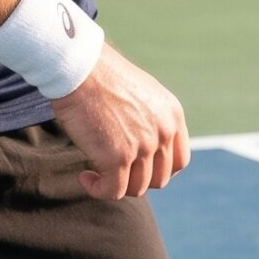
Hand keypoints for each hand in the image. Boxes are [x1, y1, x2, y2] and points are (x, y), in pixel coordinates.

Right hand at [49, 46, 189, 199]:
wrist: (78, 68)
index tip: (138, 170)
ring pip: (137, 187)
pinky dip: (98, 190)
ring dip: (115, 184)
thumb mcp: (140, 92)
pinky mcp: (118, 156)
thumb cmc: (99, 75)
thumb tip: (141, 145)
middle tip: (113, 170)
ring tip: (95, 172)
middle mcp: (163, 131)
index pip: (180, 161)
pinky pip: (113, 190)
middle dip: (136, 179)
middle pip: (159, 179)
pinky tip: (85, 178)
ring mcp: (143, 145)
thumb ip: (149, 118)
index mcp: (172, 115)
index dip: (160, 172)